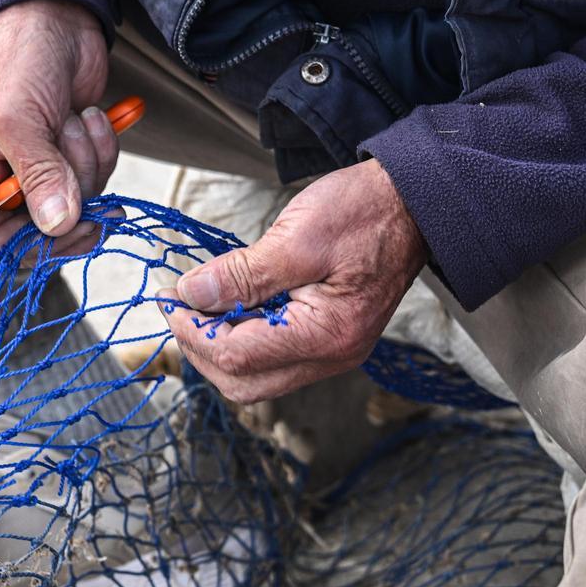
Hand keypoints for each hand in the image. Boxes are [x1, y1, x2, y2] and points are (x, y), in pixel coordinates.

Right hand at [0, 0, 117, 260]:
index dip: (29, 244)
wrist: (50, 8)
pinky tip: (89, 116)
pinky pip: (96, 180)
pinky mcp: (67, 155)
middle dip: (68, 192)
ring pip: (75, 203)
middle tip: (76, 158)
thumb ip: (36, 176)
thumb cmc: (14, 54)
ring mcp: (33, 168)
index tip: (67, 227)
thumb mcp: (15, 117)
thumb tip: (58, 227)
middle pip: (40, 227)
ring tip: (75, 119)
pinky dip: (102, 151)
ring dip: (87, 163)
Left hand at [158, 159, 427, 402]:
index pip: (237, 357)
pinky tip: (230, 307)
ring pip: (256, 377)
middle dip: (201, 349)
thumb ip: (242, 274)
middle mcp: (331, 356)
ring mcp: (332, 353)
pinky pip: (274, 358)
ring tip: (199, 306)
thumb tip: (190, 294)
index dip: (193, 330)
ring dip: (219, 347)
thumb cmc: (365, 213)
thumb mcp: (297, 237)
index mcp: (325, 335)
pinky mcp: (329, 340)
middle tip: (178, 308)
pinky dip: (243, 339)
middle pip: (243, 383)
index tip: (169, 298)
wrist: (415, 203)